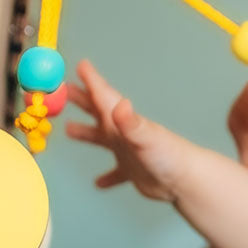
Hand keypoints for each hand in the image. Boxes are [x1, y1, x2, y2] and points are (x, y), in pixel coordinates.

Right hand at [67, 59, 189, 200]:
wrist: (185, 180)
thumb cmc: (168, 155)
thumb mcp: (145, 136)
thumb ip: (130, 122)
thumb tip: (120, 104)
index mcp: (122, 121)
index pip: (103, 95)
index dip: (91, 79)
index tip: (81, 64)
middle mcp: (122, 133)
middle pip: (97, 112)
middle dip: (80, 100)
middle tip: (62, 90)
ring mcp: (127, 152)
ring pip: (101, 140)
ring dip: (86, 134)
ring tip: (68, 130)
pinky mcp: (133, 172)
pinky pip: (116, 174)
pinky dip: (107, 177)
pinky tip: (98, 183)